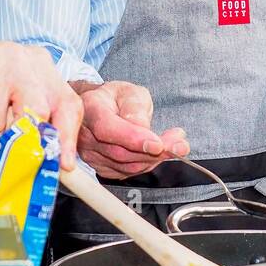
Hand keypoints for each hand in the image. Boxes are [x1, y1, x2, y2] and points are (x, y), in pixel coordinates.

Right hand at [72, 80, 188, 179]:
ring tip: (176, 144)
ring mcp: (89, 154)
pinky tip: (158, 152)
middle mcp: (84, 134)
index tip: (158, 144)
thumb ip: (135, 108)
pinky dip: (148, 164)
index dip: (133, 139)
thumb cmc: (117, 98)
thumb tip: (143, 130)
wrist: (102, 109)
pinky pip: (128, 173)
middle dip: (154, 152)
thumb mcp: (130, 92)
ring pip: (127, 166)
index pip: (108, 128)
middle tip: (180, 144)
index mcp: (90, 108)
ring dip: (156, 159)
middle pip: (120, 152)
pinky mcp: (99, 168)